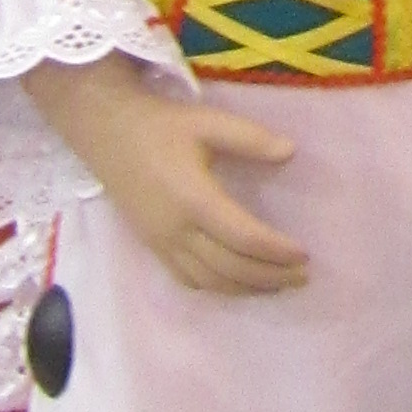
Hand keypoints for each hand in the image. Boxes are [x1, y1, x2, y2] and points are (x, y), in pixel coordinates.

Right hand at [22, 47, 304, 295]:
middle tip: (302, 277)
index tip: (304, 254)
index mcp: (194, 199)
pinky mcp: (152, 246)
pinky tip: (237, 284)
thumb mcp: (207, 122)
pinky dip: (217, 288)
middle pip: (230, 267)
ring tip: (279, 284)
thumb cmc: (160, 126)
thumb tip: (291, 151)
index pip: (243, 237)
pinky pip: (188, 280)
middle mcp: (177, 230)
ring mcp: (162, 243)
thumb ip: (250, 139)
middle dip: (269, 276)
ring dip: (247, 287)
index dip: (276, 250)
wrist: (106, 133)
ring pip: (210, 281)